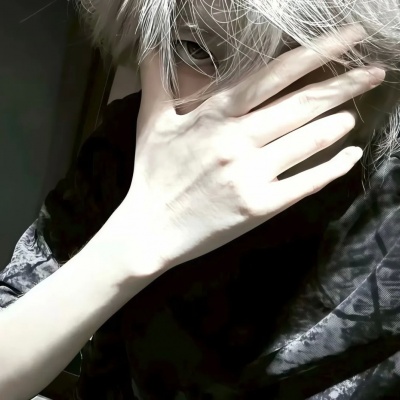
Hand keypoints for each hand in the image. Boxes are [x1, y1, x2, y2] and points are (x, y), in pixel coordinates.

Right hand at [117, 27, 384, 270]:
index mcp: (214, 116)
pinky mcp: (260, 206)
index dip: (316, 53)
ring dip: (337, 125)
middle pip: (301, 106)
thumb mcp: (150, 123)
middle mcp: (237, 142)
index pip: (273, 76)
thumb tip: (150, 45)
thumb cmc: (152, 175)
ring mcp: (251, 176)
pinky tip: (351, 157)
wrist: (151, 229)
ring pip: (308, 143)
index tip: (349, 39)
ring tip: (352, 115)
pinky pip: (306, 184)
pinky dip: (334, 169)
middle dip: (343, 86)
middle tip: (373, 73)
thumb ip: (155, 80)